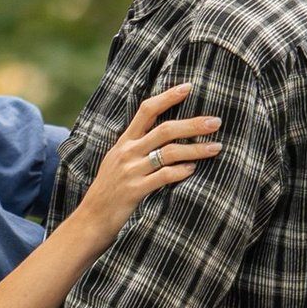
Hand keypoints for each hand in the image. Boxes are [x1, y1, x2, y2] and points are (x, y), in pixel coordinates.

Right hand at [73, 83, 221, 245]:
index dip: (167, 97)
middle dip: (193, 124)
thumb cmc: (109, 191)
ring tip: (216, 147)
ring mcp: (131, 171)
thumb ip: (136, 147)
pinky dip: (181, 171)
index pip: (146, 110)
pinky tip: (194, 170)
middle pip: (164, 129)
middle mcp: (127, 152)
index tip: (188, 87)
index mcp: (124, 142)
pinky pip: (163, 176)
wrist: (90, 220)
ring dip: (196, 148)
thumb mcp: (117, 162)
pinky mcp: (135, 190)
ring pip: (169, 152)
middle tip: (216, 122)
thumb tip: (162, 136)